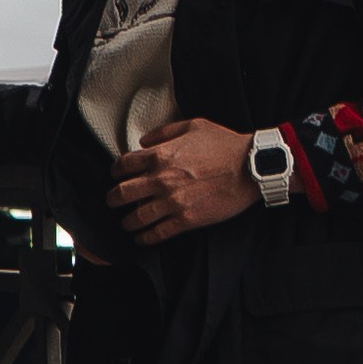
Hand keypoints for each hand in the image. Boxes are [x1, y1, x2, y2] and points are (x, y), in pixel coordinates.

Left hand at [108, 117, 256, 241]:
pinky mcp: (186, 220)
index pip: (124, 165)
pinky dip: (146, 238)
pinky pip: (158, 233)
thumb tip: (144, 140)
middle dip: (113, 199)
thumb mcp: (193, 125)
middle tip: (112, 202)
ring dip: (127, 222)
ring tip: (126, 224)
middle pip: (122, 193)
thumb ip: (164, 132)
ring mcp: (173, 202)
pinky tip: (142, 238)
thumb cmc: (225, 145)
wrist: (250, 167)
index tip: (116, 176)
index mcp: (161, 155)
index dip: (115, 171)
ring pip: (137, 217)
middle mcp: (161, 180)